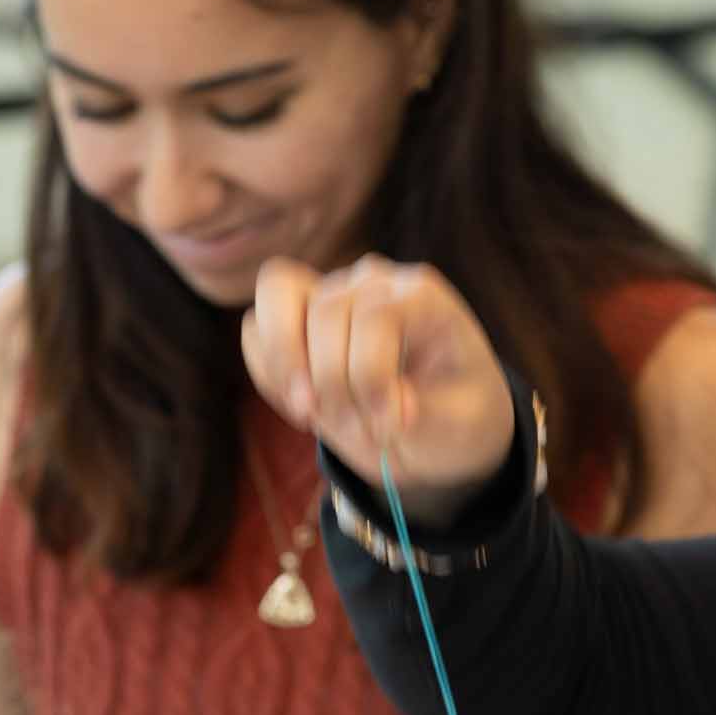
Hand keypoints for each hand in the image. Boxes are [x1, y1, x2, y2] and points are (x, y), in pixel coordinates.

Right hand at [239, 254, 514, 519]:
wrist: (436, 427)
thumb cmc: (456, 416)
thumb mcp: (460, 424)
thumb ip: (425, 412)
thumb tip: (385, 401)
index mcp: (422, 296)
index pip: (374, 314)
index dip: (372, 376)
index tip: (392, 425)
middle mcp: (371, 282)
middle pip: (324, 311)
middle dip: (335, 385)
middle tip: (363, 432)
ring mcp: (328, 294)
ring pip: (274, 302)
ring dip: (289, 373)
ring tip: (315, 417)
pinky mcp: (295, 320)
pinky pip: (255, 331)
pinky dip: (269, 376)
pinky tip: (306, 409)